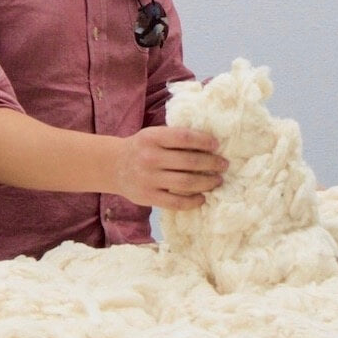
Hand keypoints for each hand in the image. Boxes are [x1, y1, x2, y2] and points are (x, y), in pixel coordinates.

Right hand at [112, 127, 226, 209]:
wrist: (114, 166)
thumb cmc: (141, 148)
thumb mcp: (153, 135)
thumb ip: (174, 138)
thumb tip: (209, 143)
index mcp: (152, 138)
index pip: (183, 138)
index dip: (203, 141)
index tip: (216, 145)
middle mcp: (150, 158)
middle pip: (188, 162)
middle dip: (211, 163)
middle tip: (224, 164)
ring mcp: (148, 179)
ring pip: (185, 183)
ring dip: (206, 182)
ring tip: (218, 180)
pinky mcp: (148, 197)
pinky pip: (176, 202)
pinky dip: (193, 201)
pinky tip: (202, 197)